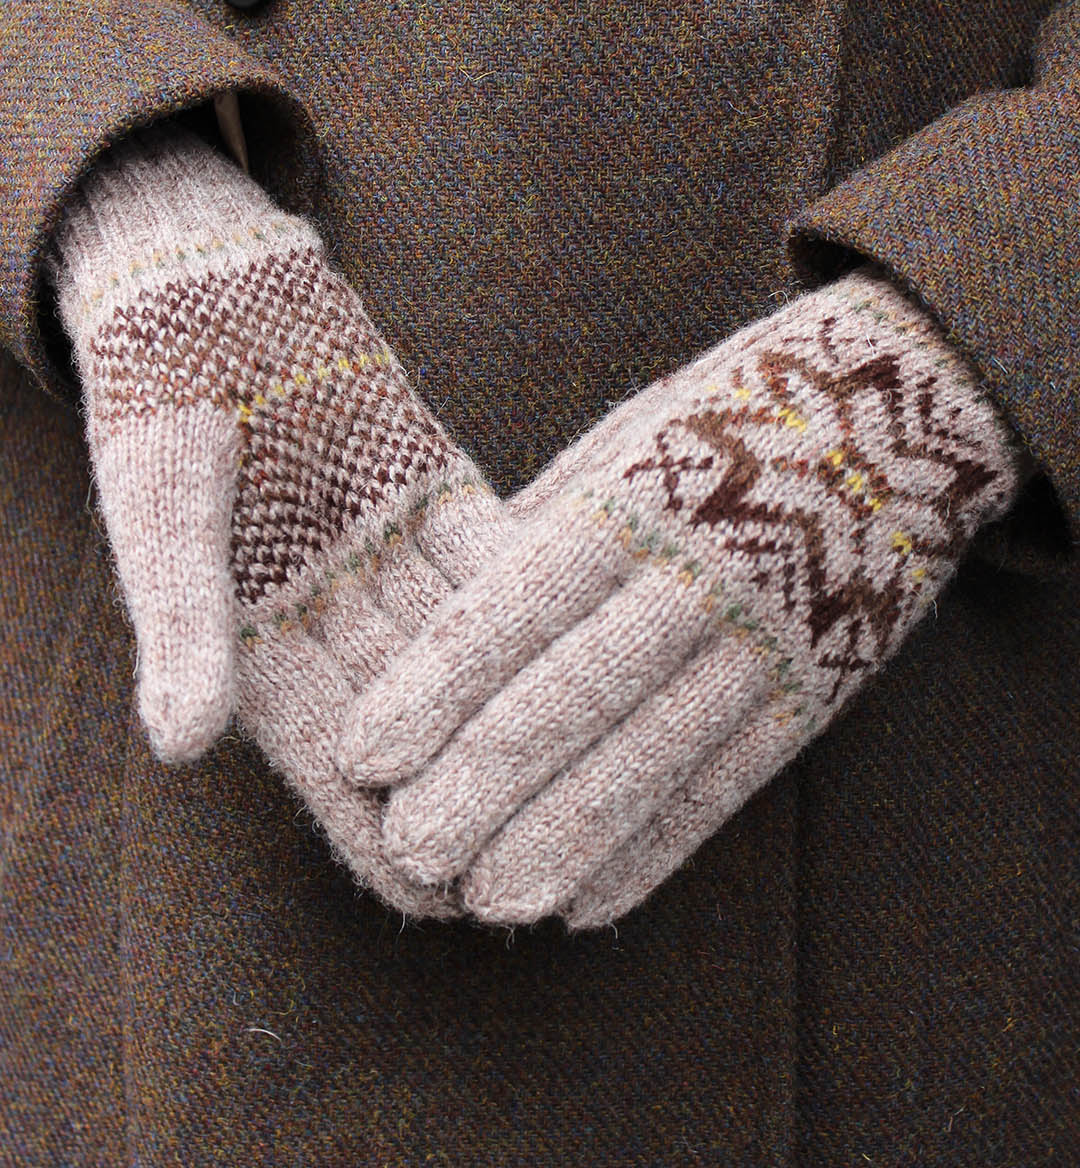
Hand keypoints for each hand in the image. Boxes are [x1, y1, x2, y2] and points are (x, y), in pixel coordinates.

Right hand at [47, 118, 513, 918]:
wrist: (209, 283)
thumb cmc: (161, 391)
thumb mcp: (163, 506)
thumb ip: (181, 621)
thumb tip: (181, 747)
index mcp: (254, 634)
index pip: (323, 754)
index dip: (375, 824)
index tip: (441, 896)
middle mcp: (333, 607)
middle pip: (414, 717)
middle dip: (475, 784)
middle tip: (546, 859)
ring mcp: (390, 550)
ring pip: (466, 646)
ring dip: (521, 705)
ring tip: (592, 770)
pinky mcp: (436, 488)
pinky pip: (495, 551)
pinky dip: (541, 594)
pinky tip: (603, 635)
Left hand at [335, 266, 1025, 925]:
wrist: (905, 411)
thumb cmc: (729, 414)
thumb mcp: (630, 439)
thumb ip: (548, 529)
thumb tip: (452, 622)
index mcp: (639, 500)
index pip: (520, 607)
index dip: (437, 688)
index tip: (365, 754)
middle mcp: (700, 578)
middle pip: (574, 697)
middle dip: (483, 783)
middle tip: (411, 850)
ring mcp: (767, 641)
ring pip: (650, 758)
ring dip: (563, 837)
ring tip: (487, 899)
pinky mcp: (814, 694)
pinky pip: (724, 783)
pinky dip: (655, 849)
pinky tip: (588, 903)